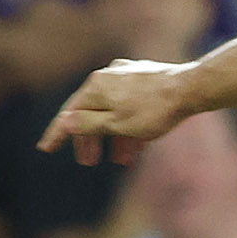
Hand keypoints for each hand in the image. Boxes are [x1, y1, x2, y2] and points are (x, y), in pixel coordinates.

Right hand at [40, 59, 196, 163]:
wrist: (191, 89)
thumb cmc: (153, 110)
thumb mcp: (117, 124)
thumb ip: (88, 125)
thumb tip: (66, 123)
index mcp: (95, 87)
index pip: (70, 114)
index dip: (57, 134)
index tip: (46, 149)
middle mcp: (108, 76)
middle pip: (91, 112)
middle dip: (90, 139)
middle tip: (88, 161)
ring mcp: (127, 76)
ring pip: (113, 110)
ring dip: (114, 136)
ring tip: (120, 160)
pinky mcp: (146, 80)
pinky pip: (130, 106)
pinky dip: (130, 126)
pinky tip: (137, 146)